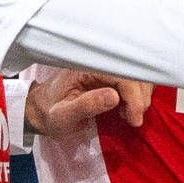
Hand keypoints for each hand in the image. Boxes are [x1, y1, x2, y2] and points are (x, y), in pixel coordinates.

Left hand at [30, 67, 149, 136]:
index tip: (133, 119)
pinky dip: (137, 95)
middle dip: (140, 98)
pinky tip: (127, 109)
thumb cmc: (50, 114)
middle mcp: (97, 62)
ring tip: (128, 115)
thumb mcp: (63, 115)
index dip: (133, 95)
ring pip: (138, 75)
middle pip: (134, 71)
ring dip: (141, 96)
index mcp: (85, 66)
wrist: (42, 110)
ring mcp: (105, 67)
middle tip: (133, 120)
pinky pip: (134, 80)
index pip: (121, 72)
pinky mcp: (110, 75)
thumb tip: (114, 96)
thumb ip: (86, 105)